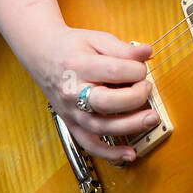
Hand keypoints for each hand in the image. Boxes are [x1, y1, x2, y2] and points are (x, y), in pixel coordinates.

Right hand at [25, 25, 154, 162]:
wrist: (41, 55)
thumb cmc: (71, 47)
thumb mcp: (96, 39)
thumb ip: (123, 48)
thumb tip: (148, 52)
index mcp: (77, 66)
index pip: (114, 71)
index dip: (136, 70)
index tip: (141, 68)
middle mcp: (72, 92)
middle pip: (106, 102)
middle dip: (135, 98)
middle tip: (147, 88)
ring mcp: (71, 111)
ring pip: (101, 127)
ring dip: (130, 126)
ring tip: (151, 119)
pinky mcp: (72, 124)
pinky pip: (89, 144)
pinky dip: (109, 153)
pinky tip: (129, 153)